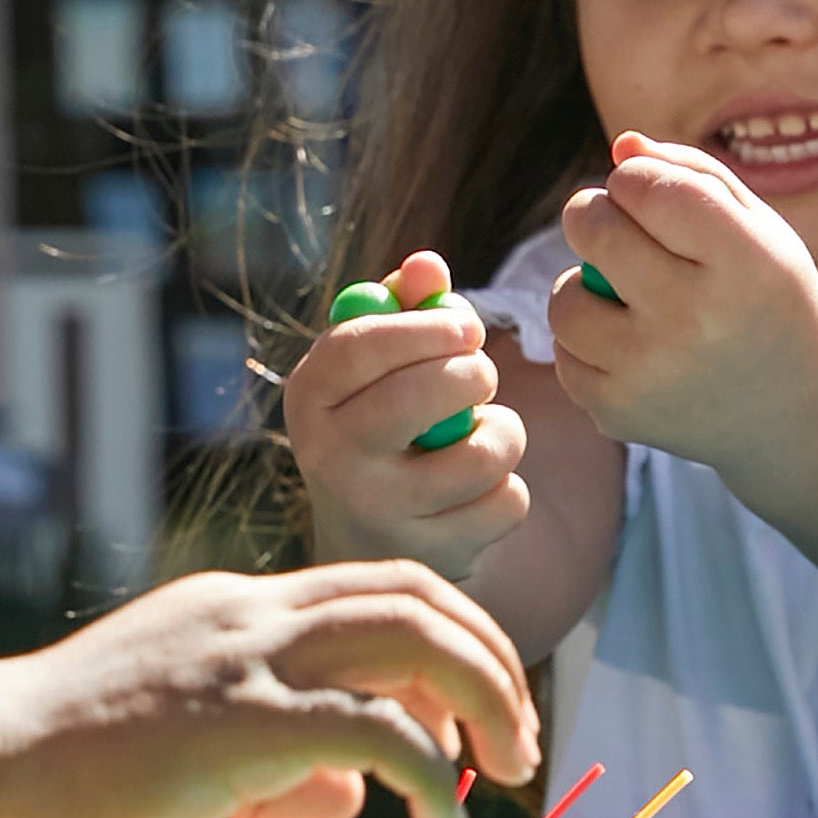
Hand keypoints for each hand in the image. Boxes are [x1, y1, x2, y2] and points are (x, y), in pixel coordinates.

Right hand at [0, 555, 539, 817]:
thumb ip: (277, 760)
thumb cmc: (63, 765)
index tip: (477, 720)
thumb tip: (354, 793)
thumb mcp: (188, 745)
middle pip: (414, 594)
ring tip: (504, 769)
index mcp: (236, 611)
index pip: (375, 590)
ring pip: (410, 634)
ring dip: (487, 697)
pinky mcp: (233, 722)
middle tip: (520, 741)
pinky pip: (371, 728)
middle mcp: (248, 615)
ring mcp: (241, 660)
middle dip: (492, 660)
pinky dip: (430, 770)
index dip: (452, 644)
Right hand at [283, 247, 528, 574]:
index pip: (360, 347)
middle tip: (481, 375)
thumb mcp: (374, 366)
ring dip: (501, 433)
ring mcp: (379, 511)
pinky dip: (508, 488)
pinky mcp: (430, 553)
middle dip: (472, 374)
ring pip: (479, 452)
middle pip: (419, 397)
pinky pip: (506, 501)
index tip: (468, 326)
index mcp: (309, 398)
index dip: (426, 327)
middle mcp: (331, 457)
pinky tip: (480, 490)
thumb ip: (402, 306)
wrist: (368, 538)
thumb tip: (428, 264)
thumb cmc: (379, 423)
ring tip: (481, 435)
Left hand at [546, 133, 817, 468]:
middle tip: (619, 229)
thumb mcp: (759, 230)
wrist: (794, 413)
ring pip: (564, 298)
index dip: (633, 178)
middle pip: (594, 229)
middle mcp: (695, 318)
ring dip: (585, 287)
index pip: (647, 187)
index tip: (646, 192)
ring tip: (630, 297)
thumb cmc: (770, 302)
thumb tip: (621, 146)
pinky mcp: (619, 413)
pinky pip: (563, 353)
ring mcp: (651, 371)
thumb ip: (692, 175)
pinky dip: (587, 344)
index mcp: (743, 262)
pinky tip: (633, 348)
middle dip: (594, 215)